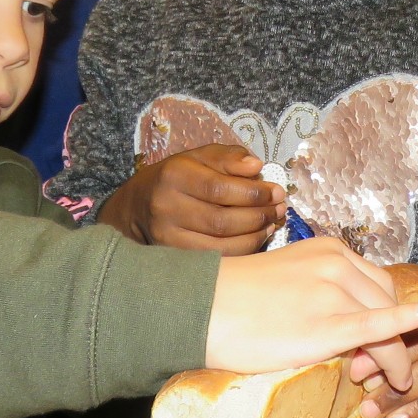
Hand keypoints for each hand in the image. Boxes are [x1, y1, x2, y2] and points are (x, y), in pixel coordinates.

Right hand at [97, 144, 285, 253]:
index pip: (220, 188)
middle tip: (279, 209)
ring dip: (255, 235)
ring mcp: (167, 237)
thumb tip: (256, 166)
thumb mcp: (199, 158)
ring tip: (271, 222)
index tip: (277, 192)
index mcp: (174, 175)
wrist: (137, 208)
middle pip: (222, 219)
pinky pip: (216, 259)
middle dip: (259, 215)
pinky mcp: (173, 258)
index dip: (254, 193)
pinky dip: (242, 251)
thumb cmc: (176, 179)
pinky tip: (257, 238)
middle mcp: (166, 207)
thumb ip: (228, 158)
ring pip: (220, 244)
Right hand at [206, 237, 417, 386]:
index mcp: (329, 251)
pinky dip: (404, 326)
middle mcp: (337, 264)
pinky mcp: (325, 324)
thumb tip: (344, 323)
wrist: (200, 308)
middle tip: (384, 371)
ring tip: (388, 383)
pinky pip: (376, 328)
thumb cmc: (234, 299)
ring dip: (393, 354)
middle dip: (393, 335)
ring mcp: (333, 291)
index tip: (379, 343)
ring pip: (384, 322)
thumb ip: (321, 290)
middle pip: (386, 300)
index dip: (384, 315)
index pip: (376, 282)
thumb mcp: (287, 278)